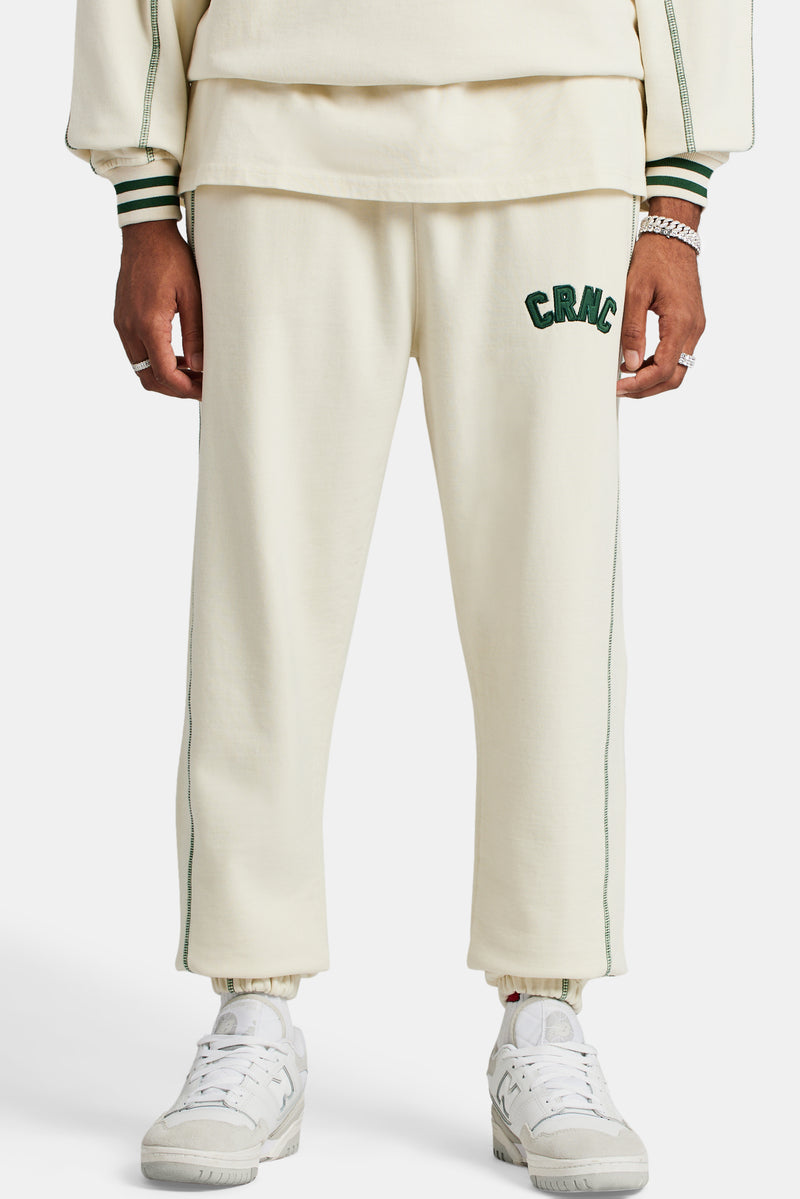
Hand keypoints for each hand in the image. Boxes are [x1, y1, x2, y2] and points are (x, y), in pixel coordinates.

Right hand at [114, 219, 202, 399]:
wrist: (145, 233)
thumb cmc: (171, 258)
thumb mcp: (192, 295)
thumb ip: (196, 333)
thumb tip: (200, 366)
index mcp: (147, 323)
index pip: (164, 373)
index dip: (186, 388)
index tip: (206, 390)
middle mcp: (129, 327)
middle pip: (148, 378)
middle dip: (175, 389)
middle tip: (201, 387)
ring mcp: (122, 324)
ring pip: (140, 368)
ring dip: (165, 377)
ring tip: (193, 374)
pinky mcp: (122, 318)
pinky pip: (136, 352)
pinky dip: (155, 362)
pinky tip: (177, 357)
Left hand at [617, 198, 704, 398]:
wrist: (674, 236)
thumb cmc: (653, 258)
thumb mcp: (634, 291)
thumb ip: (632, 330)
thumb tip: (629, 364)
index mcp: (681, 322)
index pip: (663, 369)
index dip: (639, 384)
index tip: (617, 386)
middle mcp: (694, 329)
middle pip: (674, 376)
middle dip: (647, 389)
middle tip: (620, 389)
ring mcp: (695, 327)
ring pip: (678, 368)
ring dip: (652, 379)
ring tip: (625, 377)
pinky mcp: (691, 324)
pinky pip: (678, 355)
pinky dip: (659, 365)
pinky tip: (637, 362)